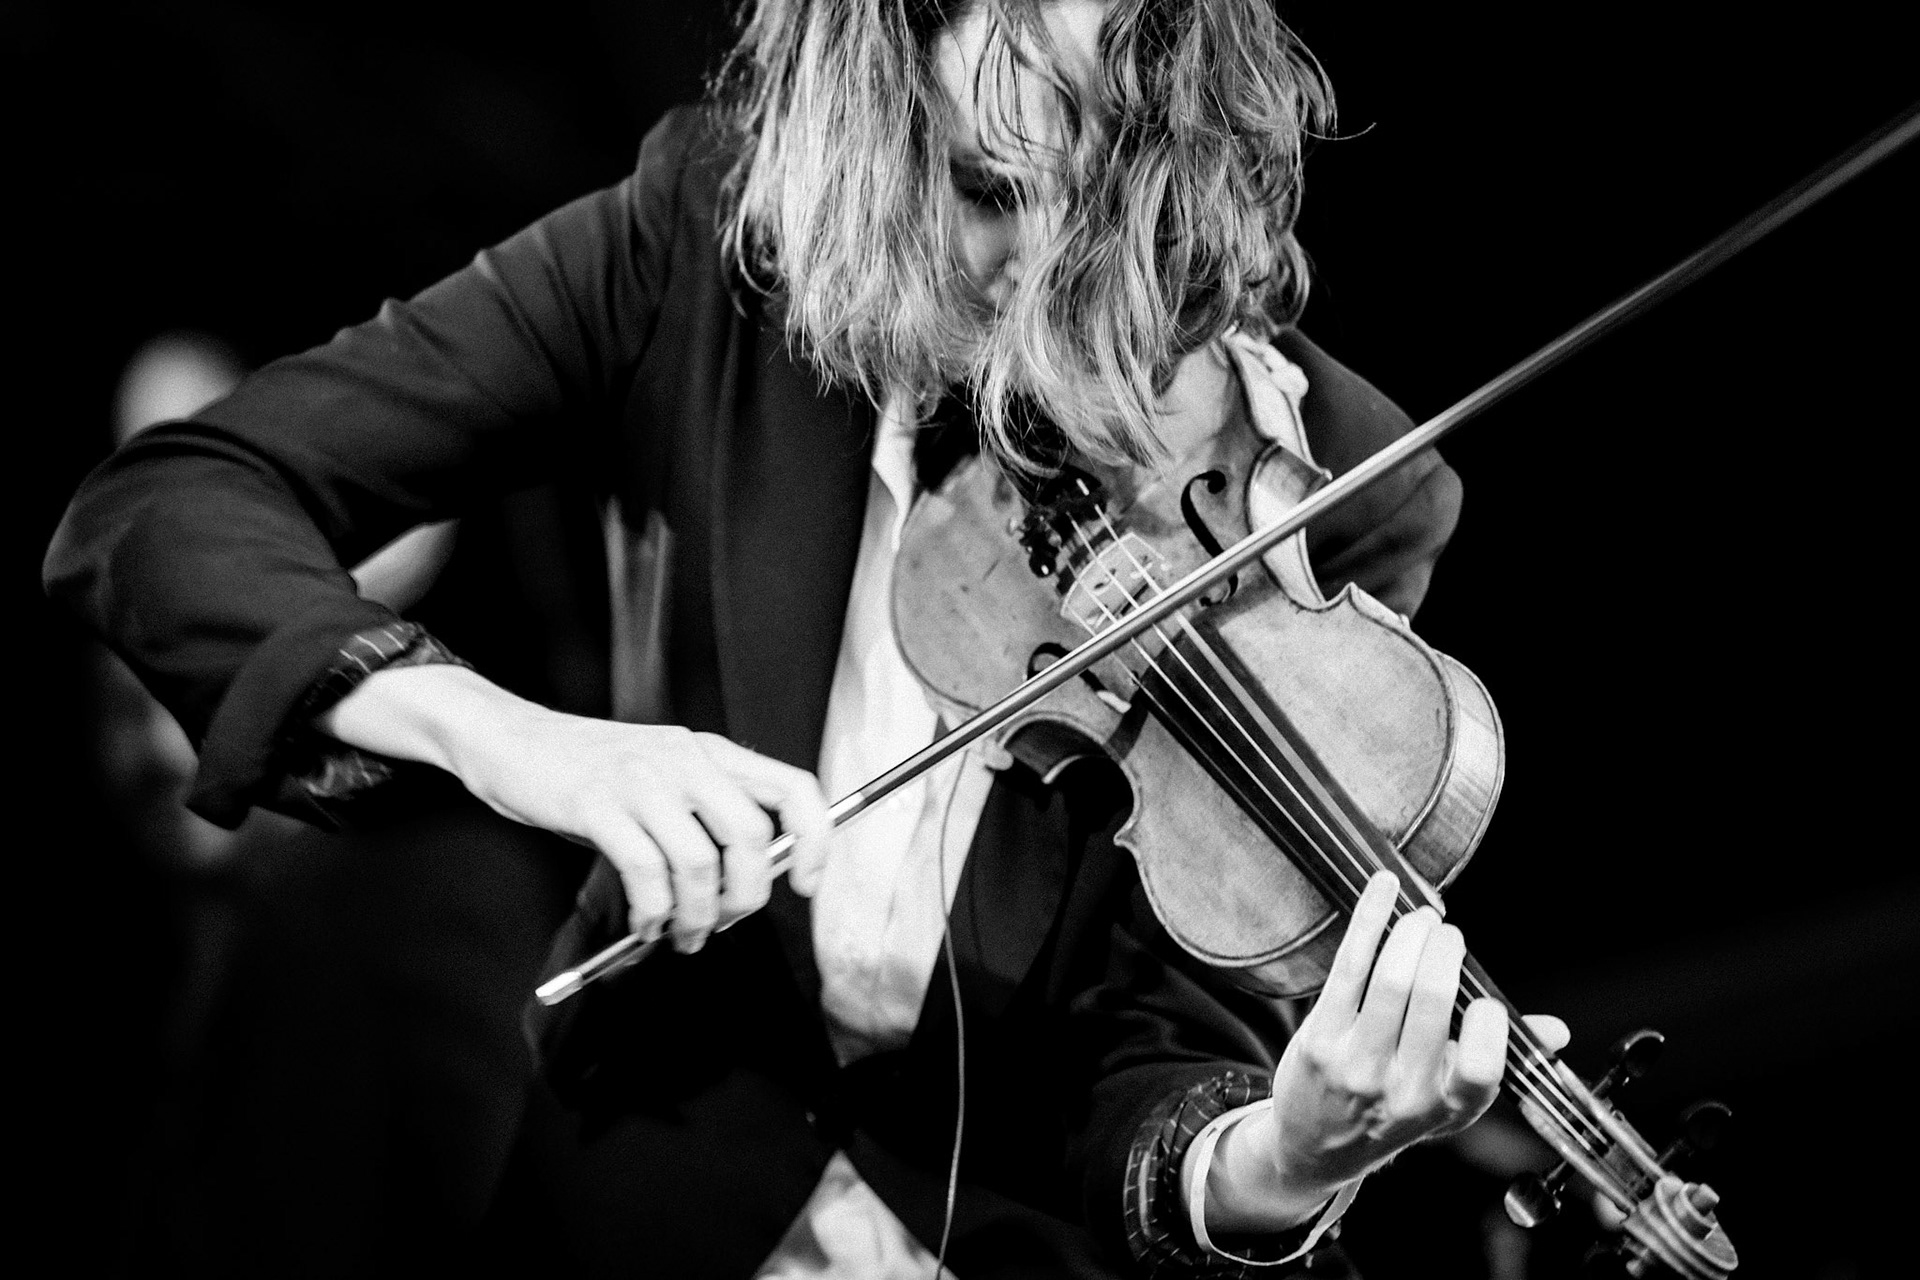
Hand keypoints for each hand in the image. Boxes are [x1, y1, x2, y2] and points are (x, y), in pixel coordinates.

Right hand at [321, 664, 831, 952]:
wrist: (508, 739)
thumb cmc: (589, 772)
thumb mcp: (660, 780)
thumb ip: (704, 817)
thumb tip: (748, 884)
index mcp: (710, 751)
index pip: (794, 788)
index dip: (816, 841)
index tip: (804, 886)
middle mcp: (684, 758)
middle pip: (750, 837)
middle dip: (744, 898)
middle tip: (720, 924)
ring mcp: (641, 779)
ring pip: (699, 865)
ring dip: (694, 917)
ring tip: (677, 935)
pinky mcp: (596, 804)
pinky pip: (645, 874)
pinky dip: (651, 913)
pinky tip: (643, 924)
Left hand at [1203, 870, 1569, 1231]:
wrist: (1317, 1144)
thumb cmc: (1392, 1110)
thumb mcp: (1451, 1101)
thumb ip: (1500, 1060)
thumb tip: (1557, 1032)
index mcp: (1448, 1105)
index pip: (1480, 1071)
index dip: (1490, 1026)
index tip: (1487, 998)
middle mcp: (1402, 1090)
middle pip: (1431, 1002)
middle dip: (1445, 951)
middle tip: (1447, 933)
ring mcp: (1356, 1064)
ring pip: (1390, 980)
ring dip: (1410, 932)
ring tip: (1421, 918)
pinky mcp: (1319, 1038)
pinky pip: (1348, 965)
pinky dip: (1369, 918)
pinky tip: (1384, 889)